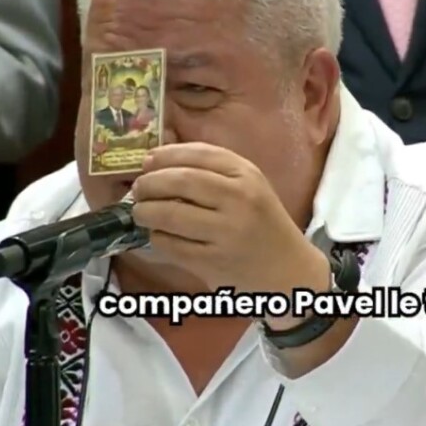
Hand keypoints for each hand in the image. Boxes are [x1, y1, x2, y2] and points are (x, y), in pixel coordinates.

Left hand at [130, 142, 330, 308]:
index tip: (147, 162)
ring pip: (171, 215)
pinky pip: (172, 246)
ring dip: (146, 211)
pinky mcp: (214, 262)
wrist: (287, 270)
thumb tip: (154, 162)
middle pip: (180, 181)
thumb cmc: (261, 223)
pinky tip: (158, 235)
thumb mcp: (249, 186)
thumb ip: (211, 170)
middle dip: (150, 183)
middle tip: (138, 189)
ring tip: (141, 212)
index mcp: (247, 175)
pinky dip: (157, 238)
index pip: (198, 154)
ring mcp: (227, 233)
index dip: (165, 156)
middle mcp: (239, 200)